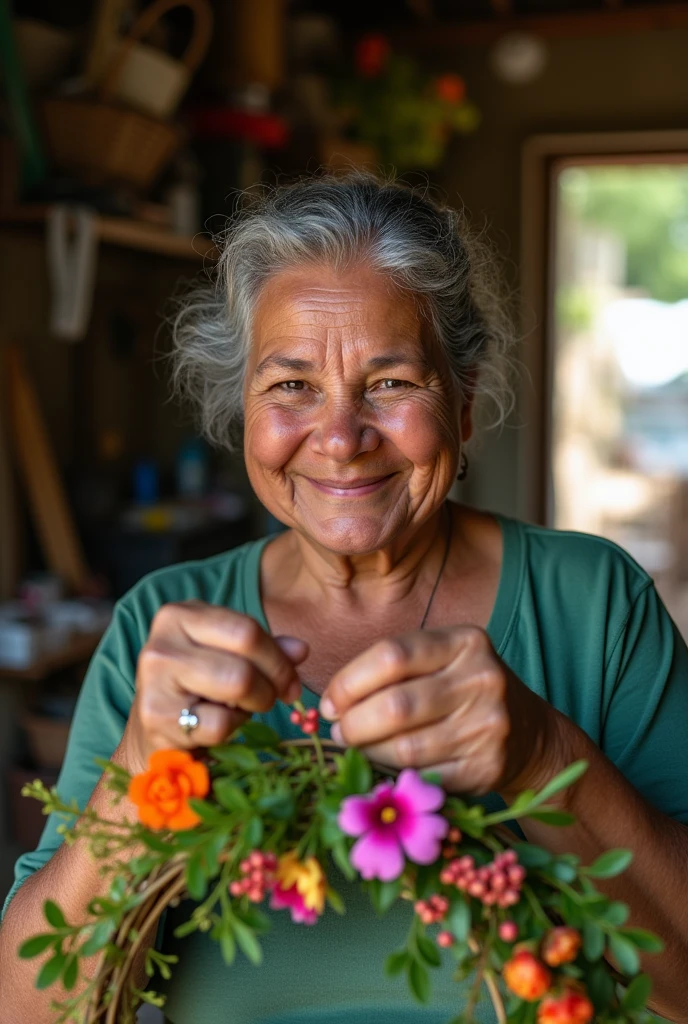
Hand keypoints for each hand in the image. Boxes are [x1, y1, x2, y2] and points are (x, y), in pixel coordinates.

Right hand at [121, 601, 307, 774]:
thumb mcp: (228, 656)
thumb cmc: (196, 688)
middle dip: (271, 685)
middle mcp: (162, 642)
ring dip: (253, 706)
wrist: (153, 734)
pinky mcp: (156, 718)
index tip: (290, 680)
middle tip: (273, 698)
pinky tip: (218, 727)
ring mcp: (155, 680)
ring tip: (243, 709)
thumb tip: (301, 650)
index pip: (247, 630)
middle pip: (245, 661)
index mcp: (180, 615)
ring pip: (236, 687)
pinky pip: (220, 724)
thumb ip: (265, 648)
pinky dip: (231, 730)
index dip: (278, 659)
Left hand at [319, 626, 555, 795]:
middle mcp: (482, 679)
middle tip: (338, 731)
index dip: (349, 681)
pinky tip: (383, 768)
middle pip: (395, 705)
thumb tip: (333, 702)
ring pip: (405, 747)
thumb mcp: (443, 661)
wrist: (531, 736)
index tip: (330, 702)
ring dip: (367, 752)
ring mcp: (488, 726)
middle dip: (353, 723)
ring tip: (355, 748)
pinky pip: (423, 776)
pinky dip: (393, 775)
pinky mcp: (487, 768)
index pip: (391, 656)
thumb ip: (395, 669)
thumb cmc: (466, 691)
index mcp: (465, 642)